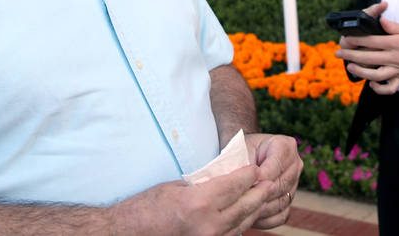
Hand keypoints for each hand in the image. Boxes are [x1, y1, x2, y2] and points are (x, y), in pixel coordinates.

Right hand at [116, 165, 269, 235]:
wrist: (129, 232)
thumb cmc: (148, 206)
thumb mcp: (177, 187)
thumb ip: (204, 184)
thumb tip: (225, 178)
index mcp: (199, 203)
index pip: (235, 186)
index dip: (248, 176)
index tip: (255, 169)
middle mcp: (208, 225)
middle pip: (244, 206)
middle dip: (259, 193)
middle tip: (269, 182)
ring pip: (241, 223)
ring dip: (253, 209)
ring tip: (262, 197)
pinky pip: (231, 235)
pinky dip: (240, 223)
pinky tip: (245, 215)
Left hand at [243, 133, 303, 228]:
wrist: (243, 156)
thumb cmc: (241, 151)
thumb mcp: (242, 150)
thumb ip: (246, 165)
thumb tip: (249, 185)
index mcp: (286, 146)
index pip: (277, 164)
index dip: (261, 176)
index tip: (246, 183)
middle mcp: (295, 164)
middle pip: (282, 184)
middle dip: (261, 193)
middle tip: (242, 198)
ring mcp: (295, 183)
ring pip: (282, 201)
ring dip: (263, 207)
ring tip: (244, 208)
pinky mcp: (289, 199)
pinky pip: (281, 215)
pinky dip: (266, 219)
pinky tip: (251, 217)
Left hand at [336, 2, 398, 93]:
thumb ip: (394, 26)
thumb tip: (381, 21)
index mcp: (397, 43)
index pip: (372, 41)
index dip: (356, 40)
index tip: (345, 38)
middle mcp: (396, 58)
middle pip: (369, 58)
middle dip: (350, 56)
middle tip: (339, 53)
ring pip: (375, 75)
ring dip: (360, 72)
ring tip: (350, 67)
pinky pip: (389, 88)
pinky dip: (378, 88)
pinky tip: (371, 83)